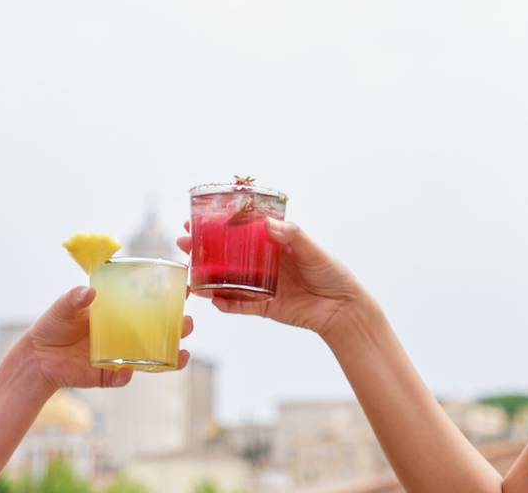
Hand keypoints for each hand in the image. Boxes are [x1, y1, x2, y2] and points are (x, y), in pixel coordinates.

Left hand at [25, 286, 192, 390]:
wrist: (36, 358)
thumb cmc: (52, 326)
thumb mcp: (63, 307)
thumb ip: (74, 298)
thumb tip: (90, 292)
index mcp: (118, 313)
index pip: (149, 304)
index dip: (169, 298)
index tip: (185, 290)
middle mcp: (123, 334)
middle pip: (159, 332)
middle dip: (179, 328)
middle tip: (187, 322)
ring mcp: (118, 355)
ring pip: (150, 358)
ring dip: (169, 356)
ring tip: (183, 352)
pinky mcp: (106, 375)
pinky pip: (121, 377)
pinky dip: (125, 375)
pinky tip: (127, 371)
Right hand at [178, 218, 367, 338]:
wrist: (344, 309)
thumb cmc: (333, 274)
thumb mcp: (313, 250)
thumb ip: (292, 236)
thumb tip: (268, 224)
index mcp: (274, 244)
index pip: (241, 231)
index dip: (220, 224)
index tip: (199, 217)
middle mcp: (264, 263)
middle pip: (228, 255)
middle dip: (204, 249)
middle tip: (183, 243)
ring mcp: (262, 286)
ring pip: (228, 281)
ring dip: (208, 277)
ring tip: (189, 275)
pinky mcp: (266, 307)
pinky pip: (241, 306)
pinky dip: (226, 304)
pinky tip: (211, 300)